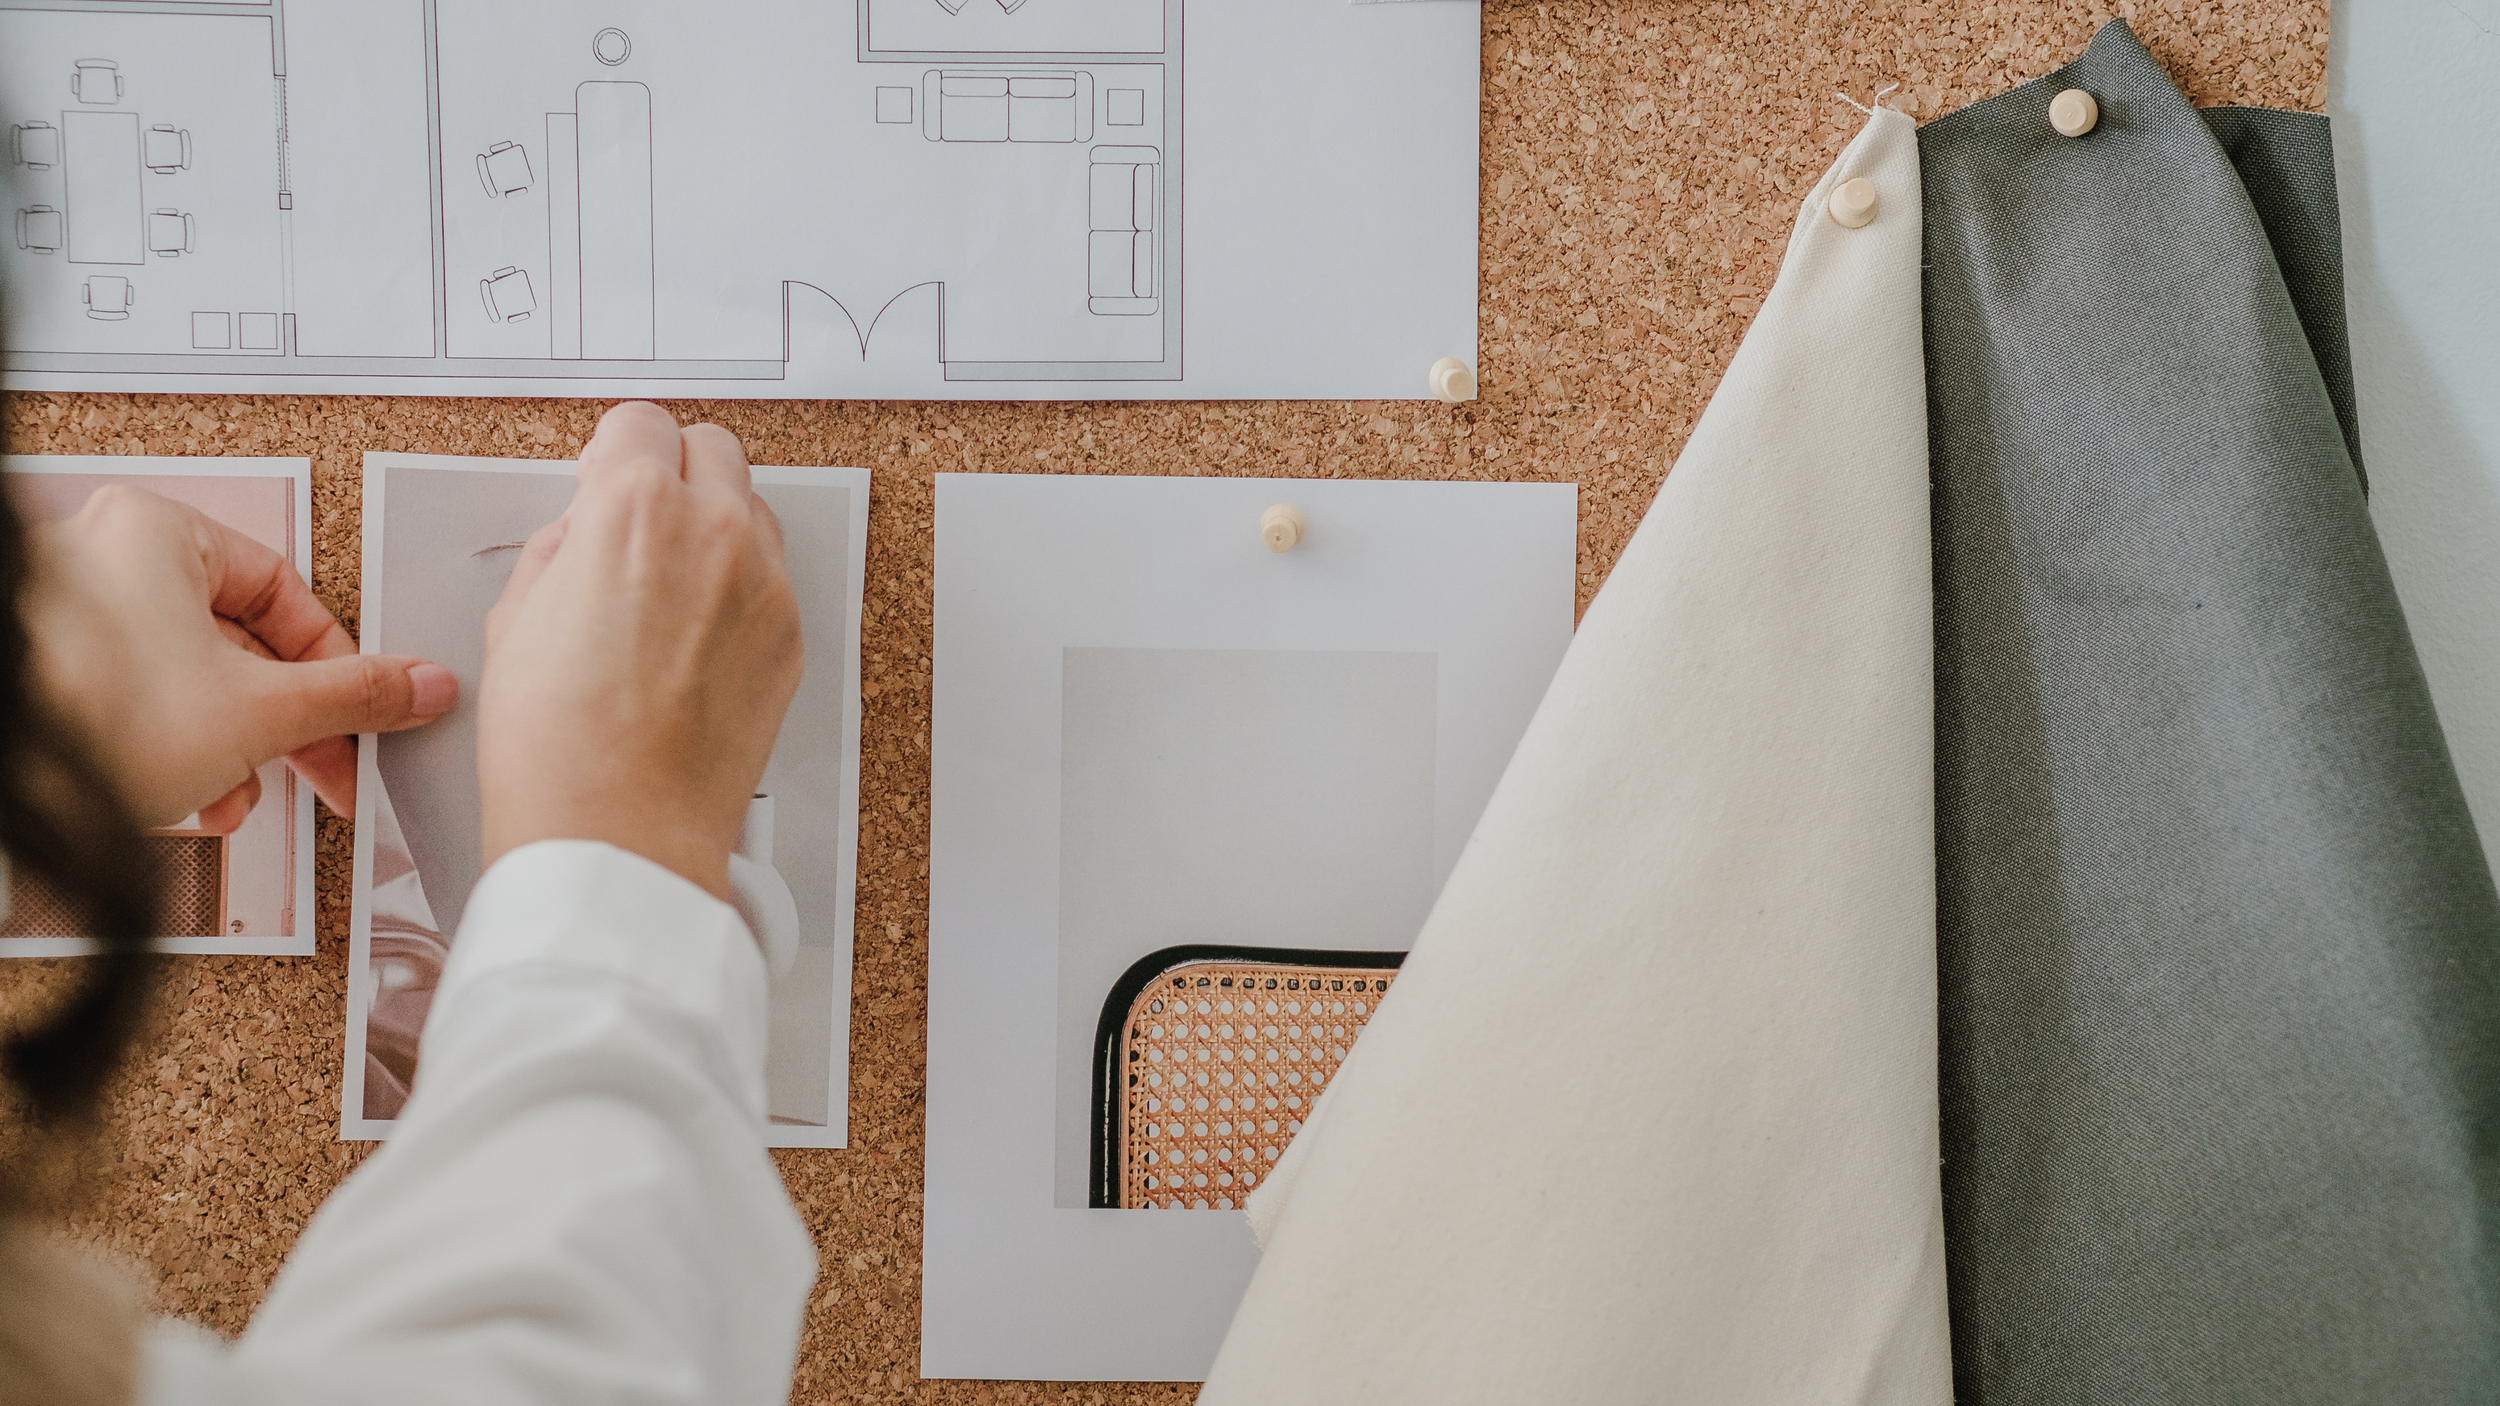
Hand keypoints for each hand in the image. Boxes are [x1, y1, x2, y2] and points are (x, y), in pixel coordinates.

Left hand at [23, 485, 456, 831]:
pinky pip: (139, 696)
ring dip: (234, 747)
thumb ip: (355, 696)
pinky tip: (191, 796)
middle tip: (328, 761)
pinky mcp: (52, 670)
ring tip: (241, 791)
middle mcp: (106, 559)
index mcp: (156, 533)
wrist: (9, 787)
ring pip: (190, 677)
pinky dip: (177, 748)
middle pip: (240, 641)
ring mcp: (69, 614)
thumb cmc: (92, 719)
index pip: (285, 592)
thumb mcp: (262, 712)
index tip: (367, 704)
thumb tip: (417, 685)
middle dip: (285, 721)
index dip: (338, 663)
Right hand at [479, 402, 801, 902]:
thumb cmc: (555, 745)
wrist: (619, 833)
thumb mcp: (515, 620)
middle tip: (637, 519)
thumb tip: (581, 534)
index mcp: (634, 509)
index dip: (612, 451)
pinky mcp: (790, 638)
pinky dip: (738, 589)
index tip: (602, 478)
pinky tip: (693, 641)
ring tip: (666, 587)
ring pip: (751, 510)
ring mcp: (764, 584)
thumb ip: (559, 551)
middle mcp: (714, 531)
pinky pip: (769, 580)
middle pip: (712, 447)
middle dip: (673, 469)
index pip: (639, 424)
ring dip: (713, 524)